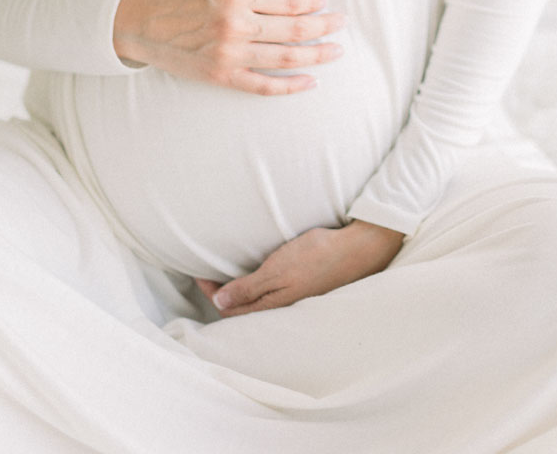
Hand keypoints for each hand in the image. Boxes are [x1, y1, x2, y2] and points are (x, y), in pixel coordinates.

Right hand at [112, 0, 346, 94]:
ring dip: (316, 55)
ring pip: (285, 58)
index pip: (289, 1)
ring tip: (335, 51)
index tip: (325, 2)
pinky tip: (310, 82)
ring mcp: (228, 54)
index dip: (313, 3)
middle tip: (342, 24)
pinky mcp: (219, 76)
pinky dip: (290, 86)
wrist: (138, 20)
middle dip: (324, 27)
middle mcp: (235, 24)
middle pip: (294, 29)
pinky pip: (262, 86)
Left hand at [193, 220, 405, 316]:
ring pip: (257, 300)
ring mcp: (293, 297)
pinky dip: (256, 285)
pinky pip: (271, 291)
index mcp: (272, 307)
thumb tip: (218, 303)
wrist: (357, 250)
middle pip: (243, 307)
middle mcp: (281, 307)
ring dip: (239, 289)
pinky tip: (257, 272)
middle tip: (208, 273)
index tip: (199, 273)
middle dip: (223, 293)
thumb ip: (248, 288)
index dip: (212, 292)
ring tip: (227, 272)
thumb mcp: (277, 271)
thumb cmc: (317, 257)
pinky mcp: (303, 287)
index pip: (231, 307)